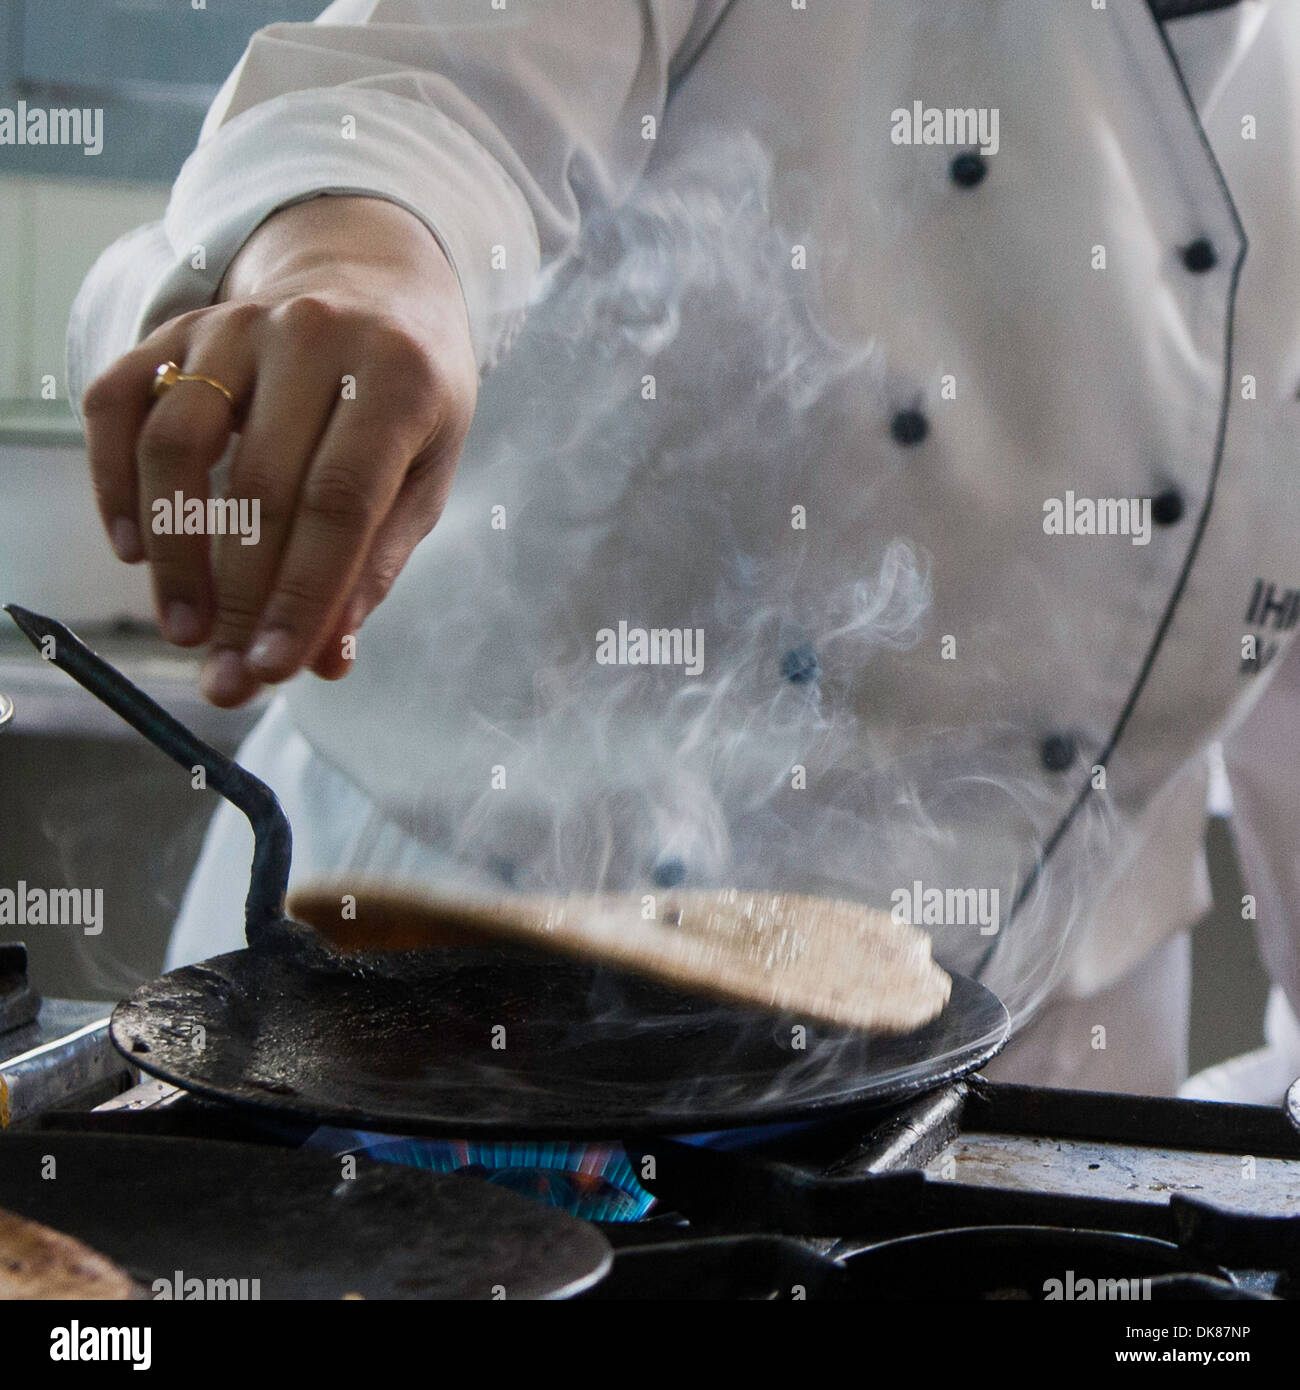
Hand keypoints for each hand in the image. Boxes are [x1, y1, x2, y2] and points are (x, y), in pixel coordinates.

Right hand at [81, 195, 477, 705]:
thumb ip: (375, 563)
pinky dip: (115, 481)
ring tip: (186, 630)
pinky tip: (134, 549)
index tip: (275, 670)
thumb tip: (323, 658)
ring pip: (176, 444)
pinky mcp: (178, 325)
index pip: (341, 500)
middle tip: (228, 680)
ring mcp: (238, 322)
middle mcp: (314, 336)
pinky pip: (120, 403)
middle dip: (240, 600)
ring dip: (173, 555)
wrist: (377, 287)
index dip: (303, 593)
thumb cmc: (409, 402)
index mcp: (398, 377)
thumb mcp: (423, 476)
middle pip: (261, 486)